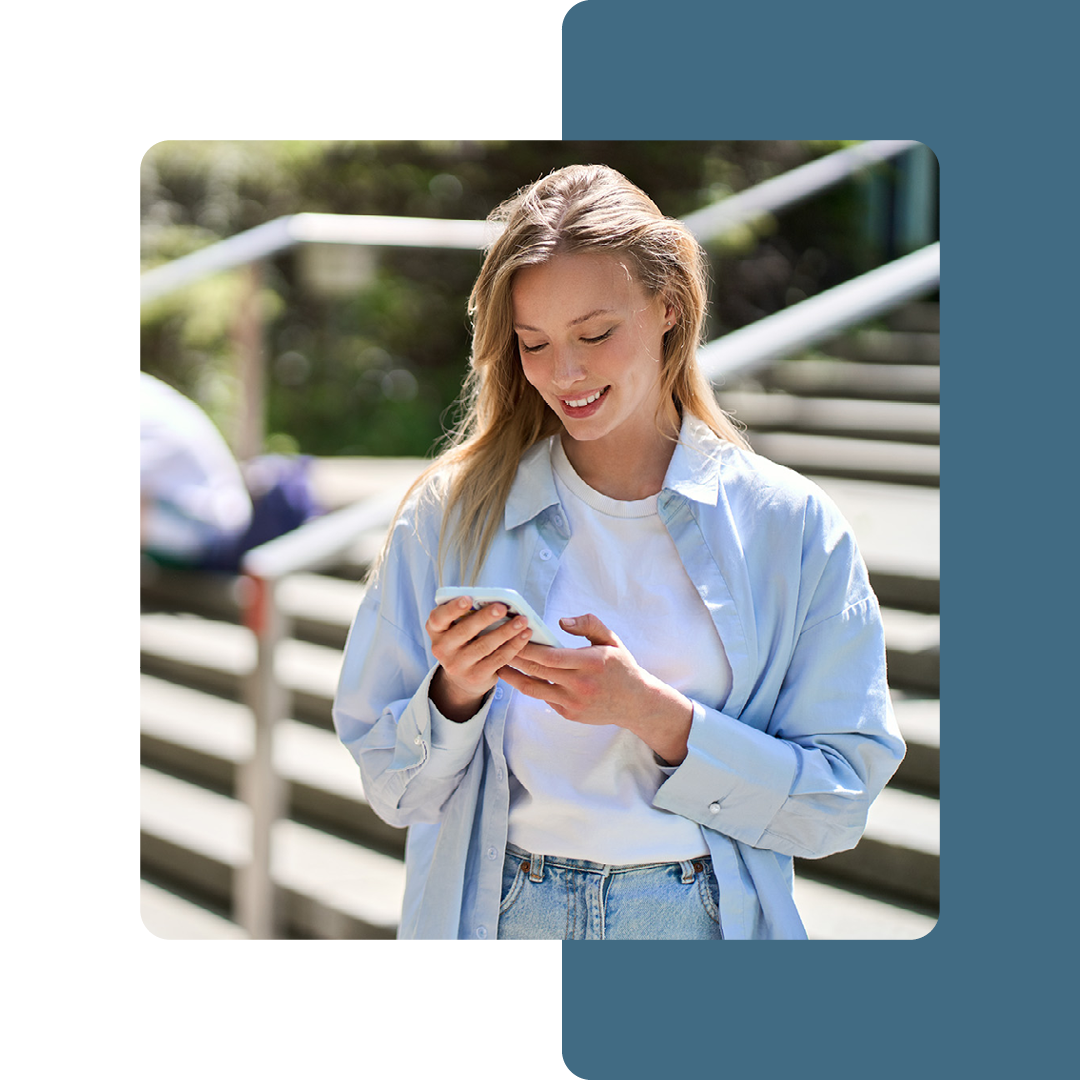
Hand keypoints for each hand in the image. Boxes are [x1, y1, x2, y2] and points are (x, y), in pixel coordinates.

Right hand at [426, 596, 532, 721]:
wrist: (461, 678)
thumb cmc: (463, 641)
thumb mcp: (455, 628)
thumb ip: (466, 615)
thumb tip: (494, 600)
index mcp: (436, 631)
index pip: (438, 618)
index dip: (452, 608)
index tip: (468, 599)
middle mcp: (442, 649)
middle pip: (464, 631)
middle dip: (485, 617)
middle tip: (502, 607)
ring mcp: (458, 665)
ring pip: (484, 645)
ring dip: (506, 631)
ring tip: (522, 620)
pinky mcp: (475, 676)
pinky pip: (498, 658)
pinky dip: (513, 645)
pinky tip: (524, 635)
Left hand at [496, 612, 693, 763]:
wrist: (635, 703)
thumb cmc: (621, 666)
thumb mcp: (611, 640)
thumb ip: (588, 624)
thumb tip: (561, 621)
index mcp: (591, 663)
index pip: (551, 657)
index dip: (529, 647)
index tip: (513, 634)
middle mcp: (581, 685)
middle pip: (538, 671)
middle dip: (515, 657)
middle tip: (497, 645)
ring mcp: (574, 703)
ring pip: (534, 689)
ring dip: (513, 677)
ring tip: (497, 663)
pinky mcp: (569, 714)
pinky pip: (544, 698)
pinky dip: (530, 686)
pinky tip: (517, 676)